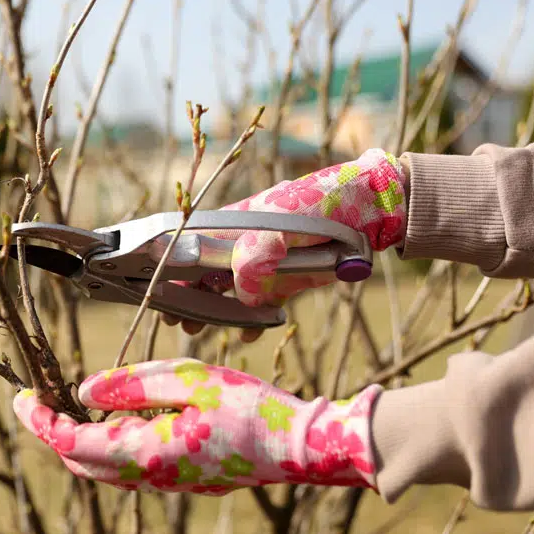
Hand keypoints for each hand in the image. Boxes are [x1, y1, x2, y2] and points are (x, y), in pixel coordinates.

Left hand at [13, 358, 380, 494]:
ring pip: (104, 468)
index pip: (72, 444)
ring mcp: (168, 484)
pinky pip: (130, 468)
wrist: (297, 447)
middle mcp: (150, 477)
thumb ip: (132, 385)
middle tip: (42, 396)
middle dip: (54, 431)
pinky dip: (109, 444)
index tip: (22, 395)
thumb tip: (83, 391)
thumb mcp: (189, 379)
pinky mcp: (182, 481)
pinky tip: (120, 416)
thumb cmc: (249, 407)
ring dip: (81, 439)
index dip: (40, 421)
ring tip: (74, 402)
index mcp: (145, 453)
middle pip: (81, 462)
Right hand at [161, 148, 409, 337]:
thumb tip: (243, 294)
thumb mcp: (285, 220)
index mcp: (235, 224)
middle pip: (204, 273)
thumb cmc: (321, 201)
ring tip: (197, 330)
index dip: (174, 269)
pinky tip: (249, 332)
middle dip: (187, 296)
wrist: (370, 210)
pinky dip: (253, 321)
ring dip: (213, 313)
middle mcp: (242, 246)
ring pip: (228, 294)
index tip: (162, 292)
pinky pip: (261, 306)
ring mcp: (263, 266)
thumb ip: (259, 253)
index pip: (192, 247)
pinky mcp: (285, 283)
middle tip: (176, 321)